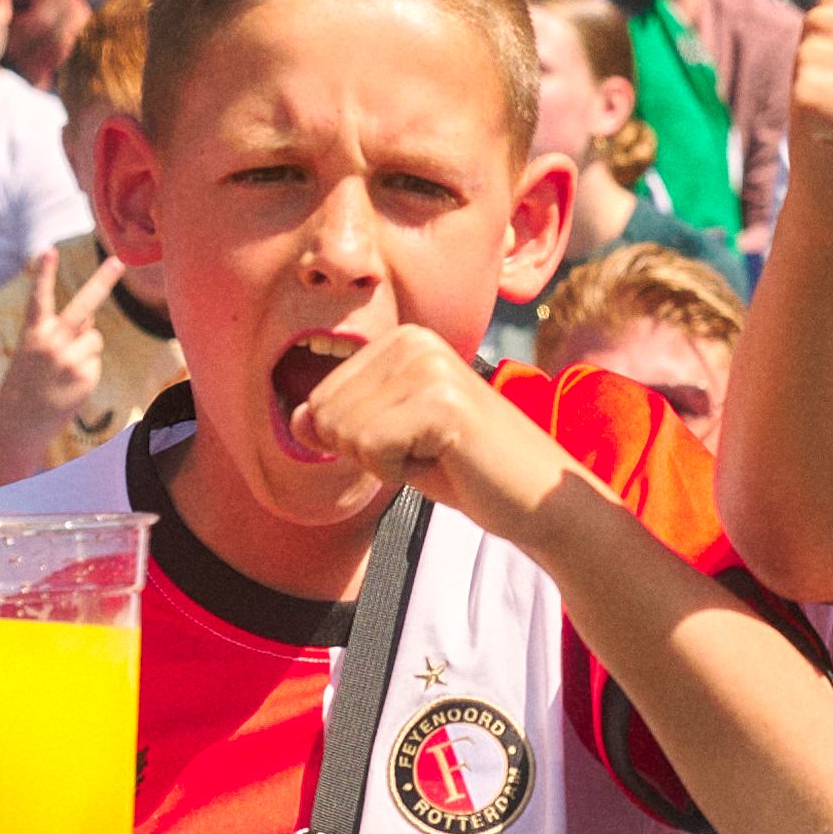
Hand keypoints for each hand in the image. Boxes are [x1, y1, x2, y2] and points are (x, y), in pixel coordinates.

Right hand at [0, 254, 122, 463]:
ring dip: (86, 351)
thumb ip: (60, 333)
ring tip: (63, 372)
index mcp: (33, 334)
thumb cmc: (24, 386)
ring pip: (95, 339)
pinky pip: (96, 362)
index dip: (43, 273)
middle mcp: (51, 343)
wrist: (16, 426)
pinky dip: (86, 372)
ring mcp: (69, 360)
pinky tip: (68, 387)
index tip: (48, 250)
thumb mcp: (33, 354)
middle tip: (119, 261)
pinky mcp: (84, 377)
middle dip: (103, 281)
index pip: (38, 298)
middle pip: (83, 306)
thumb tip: (91, 317)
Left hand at [288, 324, 539, 522]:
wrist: (536, 494)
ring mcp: (429, 367)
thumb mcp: (391, 440)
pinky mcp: (441, 403)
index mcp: (402, 339)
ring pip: (347, 435)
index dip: (360, 440)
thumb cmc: (466, 467)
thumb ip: (342, 424)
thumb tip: (296, 422)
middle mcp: (414, 341)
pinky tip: (445, 461)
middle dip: (370, 452)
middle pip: (328, 416)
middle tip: (428, 450)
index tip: (414, 440)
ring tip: (438, 454)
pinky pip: (374, 452)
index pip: (321, 400)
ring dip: (387, 463)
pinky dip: (401, 473)